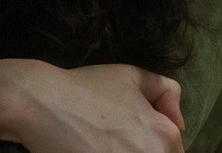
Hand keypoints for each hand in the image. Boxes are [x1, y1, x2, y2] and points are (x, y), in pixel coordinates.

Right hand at [0, 59, 184, 152]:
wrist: (42, 102)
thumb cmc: (85, 88)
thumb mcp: (132, 75)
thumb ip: (167, 91)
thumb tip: (179, 122)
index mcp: (165, 135)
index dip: (153, 146)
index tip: (129, 139)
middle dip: (138, 152)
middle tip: (113, 143)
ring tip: (101, 147)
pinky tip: (91, 152)